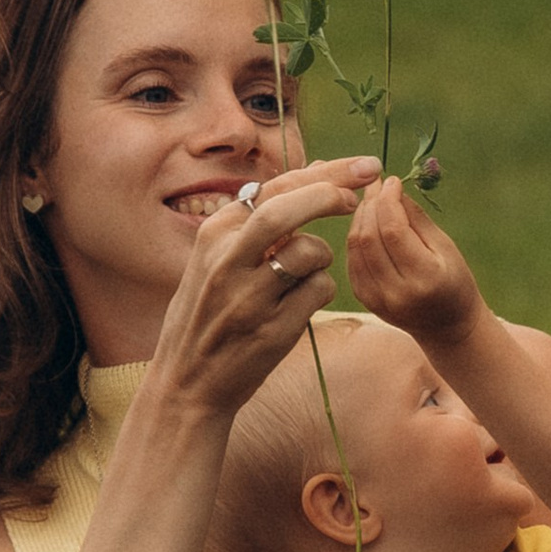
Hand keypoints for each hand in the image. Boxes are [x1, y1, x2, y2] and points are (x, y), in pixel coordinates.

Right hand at [151, 157, 380, 414]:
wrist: (188, 383)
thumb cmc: (209, 315)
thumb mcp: (215, 260)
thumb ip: (255, 223)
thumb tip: (318, 175)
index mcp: (214, 234)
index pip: (275, 187)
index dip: (325, 173)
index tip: (362, 168)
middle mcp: (227, 259)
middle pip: (287, 207)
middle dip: (331, 192)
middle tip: (357, 198)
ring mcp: (249, 296)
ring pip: (311, 251)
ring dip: (322, 257)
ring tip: (302, 277)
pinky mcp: (271, 329)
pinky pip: (319, 291)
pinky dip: (320, 291)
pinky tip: (297, 307)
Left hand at [346, 176, 485, 345]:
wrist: (447, 326)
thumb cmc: (454, 280)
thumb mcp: (446, 247)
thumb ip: (416, 218)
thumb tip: (391, 188)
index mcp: (424, 278)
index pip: (393, 230)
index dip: (387, 200)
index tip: (391, 181)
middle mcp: (396, 292)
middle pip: (369, 237)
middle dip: (370, 205)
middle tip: (377, 185)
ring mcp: (376, 299)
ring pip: (356, 247)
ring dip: (360, 218)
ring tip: (372, 202)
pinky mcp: (364, 299)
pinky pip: (353, 259)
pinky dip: (356, 236)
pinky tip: (367, 224)